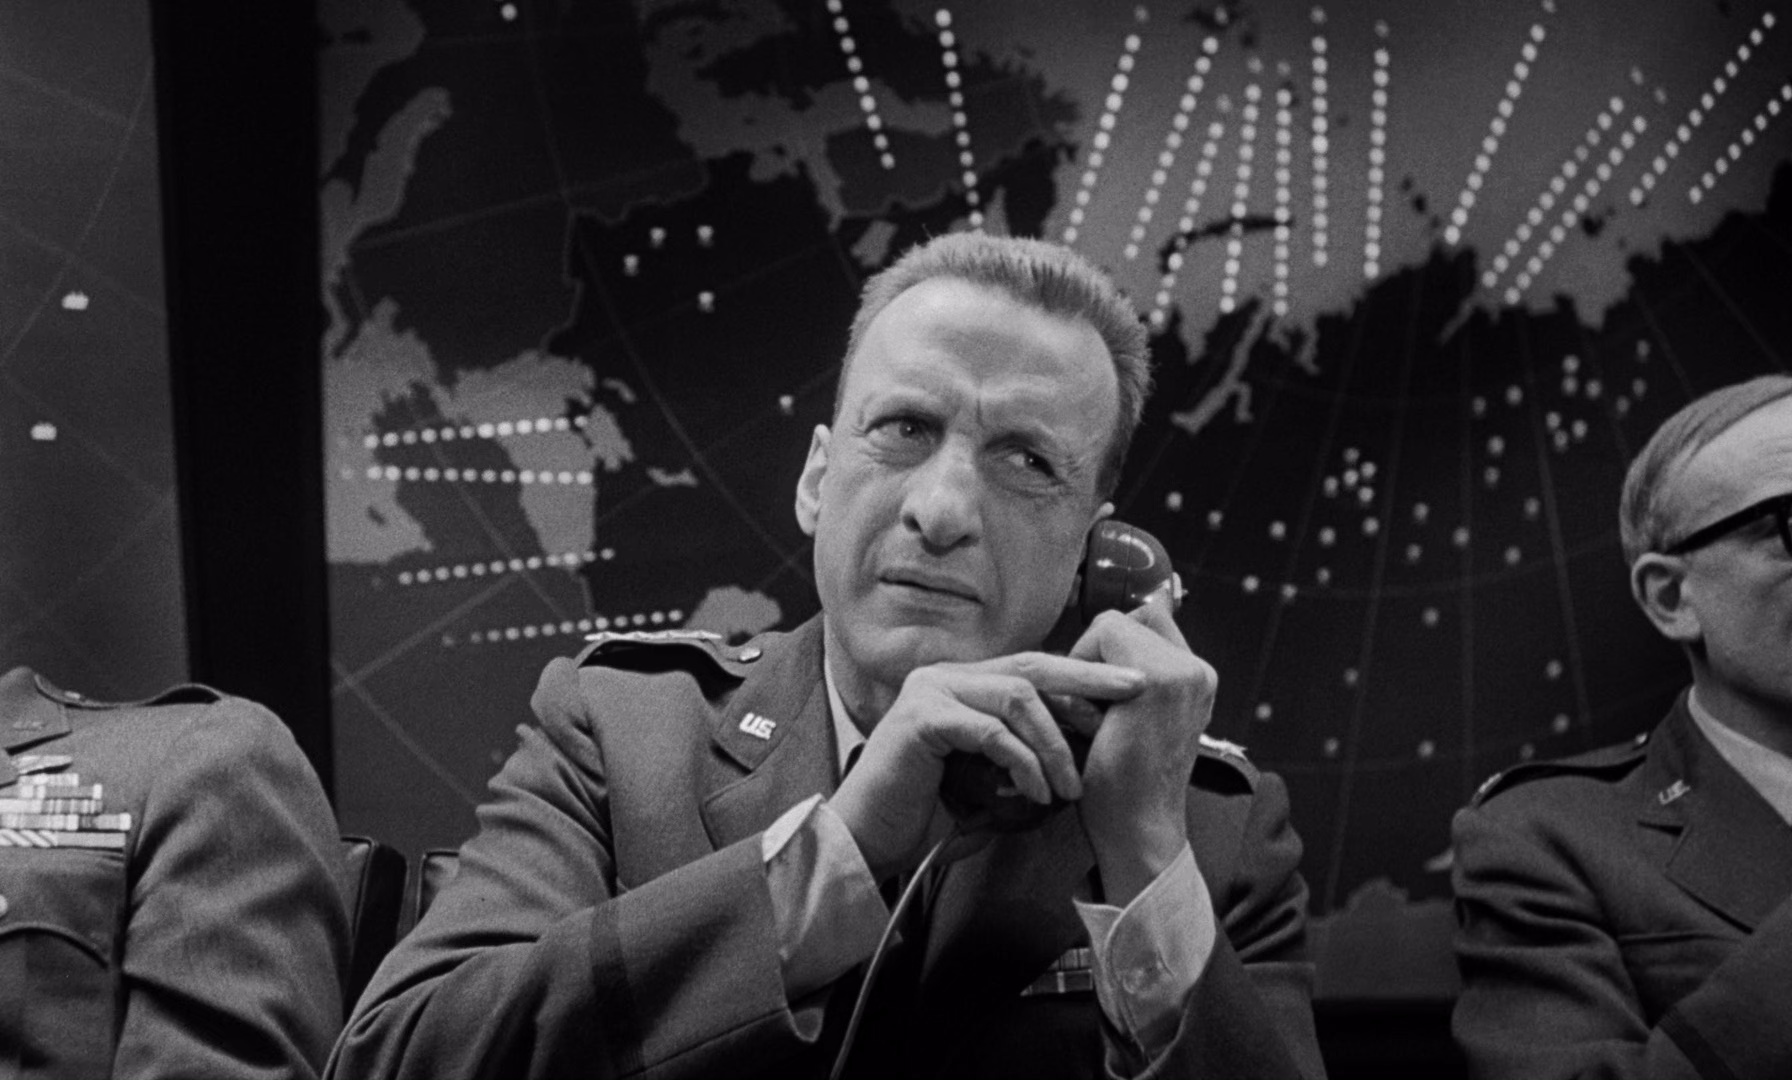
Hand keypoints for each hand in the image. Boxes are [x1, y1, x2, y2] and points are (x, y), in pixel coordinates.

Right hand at [828, 654, 1145, 882]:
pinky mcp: (920, 719)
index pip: (1033, 668)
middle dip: (1089, 680)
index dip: (1083, 678)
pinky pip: (990, 731)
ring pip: (1017, 696)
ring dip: (1055, 743)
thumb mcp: (991, 777)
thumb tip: (1088, 744)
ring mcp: (930, 692)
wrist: (869, 841)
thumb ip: (1026, 752)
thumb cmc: (929, 816)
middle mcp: (946, 677)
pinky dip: (1022, 763)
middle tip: (1134, 691)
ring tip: (1072, 785)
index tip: (1129, 691)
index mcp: (963, 683)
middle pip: (1032, 666)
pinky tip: (1035, 793)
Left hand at [1064, 597, 1214, 904]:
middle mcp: (1199, 670)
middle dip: (1096, 652)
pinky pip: (1104, 634)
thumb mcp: (1128, 716)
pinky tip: (1090, 714)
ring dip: (1087, 663)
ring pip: (1111, 624)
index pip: (1149, 620)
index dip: (1113, 646)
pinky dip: (1081, 668)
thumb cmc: (1120, 781)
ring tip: (1094, 714)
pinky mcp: (1159, 679)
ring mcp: (1184, 672)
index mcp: (1198, 679)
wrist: (1136, 829)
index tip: (1102, 695)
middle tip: (1094, 707)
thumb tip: (1092, 632)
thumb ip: (1122, 676)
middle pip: (1129, 616)